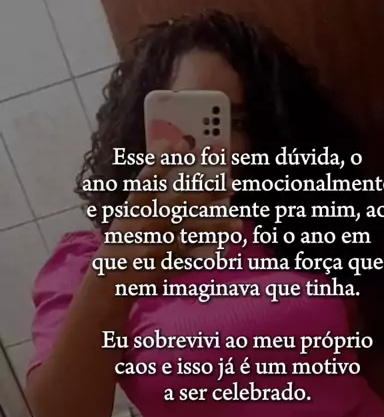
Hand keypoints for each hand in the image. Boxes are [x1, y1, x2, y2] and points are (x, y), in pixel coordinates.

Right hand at [96, 139, 237, 285]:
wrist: (113, 275)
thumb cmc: (129, 232)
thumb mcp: (132, 206)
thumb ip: (150, 177)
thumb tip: (168, 141)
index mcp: (135, 206)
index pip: (147, 180)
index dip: (162, 162)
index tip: (182, 144)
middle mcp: (145, 223)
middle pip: (179, 204)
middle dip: (207, 193)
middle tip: (231, 184)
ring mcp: (154, 246)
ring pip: (189, 234)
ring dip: (215, 227)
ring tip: (237, 223)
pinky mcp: (163, 266)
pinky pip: (188, 261)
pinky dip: (203, 257)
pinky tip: (221, 253)